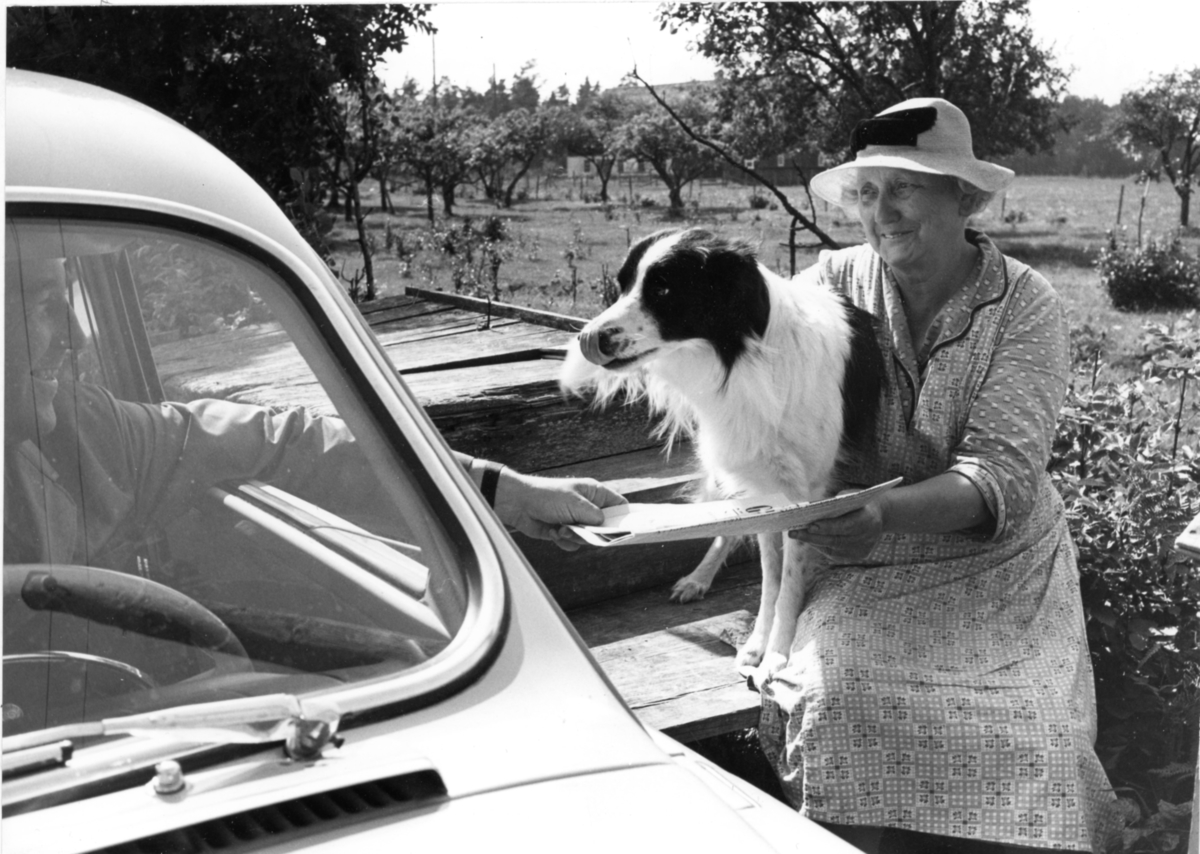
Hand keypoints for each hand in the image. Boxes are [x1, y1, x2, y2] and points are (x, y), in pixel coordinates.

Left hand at [494, 470, 626, 550]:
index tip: (626, 530)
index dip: (624, 518)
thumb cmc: (548, 496)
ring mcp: (576, 520)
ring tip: (561, 528)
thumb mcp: (576, 504)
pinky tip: (553, 532)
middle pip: (604, 527)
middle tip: (582, 529)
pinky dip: (564, 541)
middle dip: (593, 532)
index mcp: (595, 493)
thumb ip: (595, 516)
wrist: (518, 504)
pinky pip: (574, 544)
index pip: (619, 505)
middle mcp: (588, 507)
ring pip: (588, 539)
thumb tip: (605, 528)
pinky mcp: (565, 531)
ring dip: (575, 537)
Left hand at [789, 499, 885, 560]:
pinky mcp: (858, 556)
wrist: (880, 515)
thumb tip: (808, 510)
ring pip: (833, 548)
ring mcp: (863, 549)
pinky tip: (810, 539)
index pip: (845, 526)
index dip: (827, 527)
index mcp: (867, 519)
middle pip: (835, 540)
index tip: (810, 526)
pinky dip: (822, 546)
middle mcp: (866, 537)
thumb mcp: (849, 497)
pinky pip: (835, 553)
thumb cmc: (858, 501)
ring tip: (796, 534)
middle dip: (812, 537)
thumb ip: (833, 504)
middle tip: (793, 533)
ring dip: (813, 542)